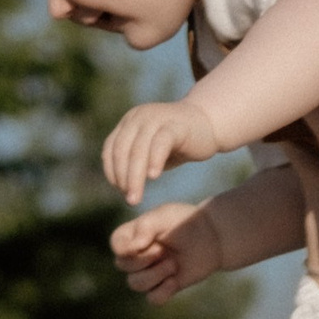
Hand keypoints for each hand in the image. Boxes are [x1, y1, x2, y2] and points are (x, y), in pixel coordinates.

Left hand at [102, 97, 221, 206]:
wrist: (208, 125)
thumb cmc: (176, 143)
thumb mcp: (151, 151)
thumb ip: (135, 162)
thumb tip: (121, 186)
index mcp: (129, 122)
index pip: (110, 149)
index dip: (112, 171)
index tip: (120, 191)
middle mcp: (139, 117)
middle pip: (123, 151)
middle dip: (123, 178)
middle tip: (129, 201)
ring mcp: (156, 118)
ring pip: (139, 150)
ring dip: (135, 176)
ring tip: (136, 197)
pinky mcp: (175, 125)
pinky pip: (160, 143)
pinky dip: (154, 160)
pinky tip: (153, 177)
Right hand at [111, 201, 225, 301]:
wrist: (212, 237)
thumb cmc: (185, 222)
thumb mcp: (165, 215)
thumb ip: (145, 227)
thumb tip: (133, 247)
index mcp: (132, 235)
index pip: (116, 245)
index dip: (126, 248)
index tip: (148, 241)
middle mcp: (136, 255)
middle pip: (123, 266)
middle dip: (144, 259)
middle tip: (164, 250)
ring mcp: (149, 272)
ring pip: (135, 284)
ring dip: (155, 275)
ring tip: (173, 264)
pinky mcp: (163, 286)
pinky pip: (153, 299)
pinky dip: (163, 292)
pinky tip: (175, 280)